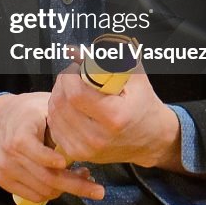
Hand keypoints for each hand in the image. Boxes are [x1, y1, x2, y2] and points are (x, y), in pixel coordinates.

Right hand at [0, 92, 102, 201]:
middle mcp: (9, 154)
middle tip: (98, 190)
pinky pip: (33, 196)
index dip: (53, 160)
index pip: (38, 153)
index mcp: (20, 134)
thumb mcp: (44, 105)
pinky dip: (51, 193)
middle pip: (46, 178)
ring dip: (65, 189)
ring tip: (81, 177)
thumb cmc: (27, 112)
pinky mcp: (3, 181)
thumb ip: (62, 120)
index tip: (70, 164)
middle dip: (75, 186)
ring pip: (42, 191)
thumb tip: (89, 133)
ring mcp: (4, 170)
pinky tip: (62, 182)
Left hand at [46, 65, 179, 169]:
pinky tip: (71, 106)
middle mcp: (98, 137)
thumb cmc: (142, 103)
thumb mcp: (133, 76)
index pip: (75, 94)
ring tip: (73, 90)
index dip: (70, 76)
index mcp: (114, 118)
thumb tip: (72, 50)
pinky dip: (58, 112)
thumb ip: (104, 59)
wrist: (151, 138)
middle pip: (61, 103)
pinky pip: (55, 127)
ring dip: (58, 96)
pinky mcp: (79, 154)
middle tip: (73, 76)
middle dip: (62, 83)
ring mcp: (87, 149)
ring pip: (54, 114)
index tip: (76, 68)